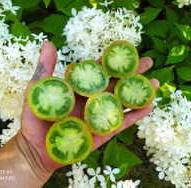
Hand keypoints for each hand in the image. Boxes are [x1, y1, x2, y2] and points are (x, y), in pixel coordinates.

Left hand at [20, 41, 158, 175]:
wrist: (36, 148)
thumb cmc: (34, 118)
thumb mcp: (37, 89)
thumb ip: (45, 68)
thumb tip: (48, 43)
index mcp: (79, 89)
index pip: (98, 72)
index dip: (111, 61)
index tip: (125, 50)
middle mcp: (91, 100)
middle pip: (115, 84)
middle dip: (131, 73)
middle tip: (147, 62)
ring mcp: (98, 116)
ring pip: (122, 102)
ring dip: (138, 92)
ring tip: (155, 82)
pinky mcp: (103, 132)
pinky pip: (122, 122)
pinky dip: (135, 115)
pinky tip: (149, 106)